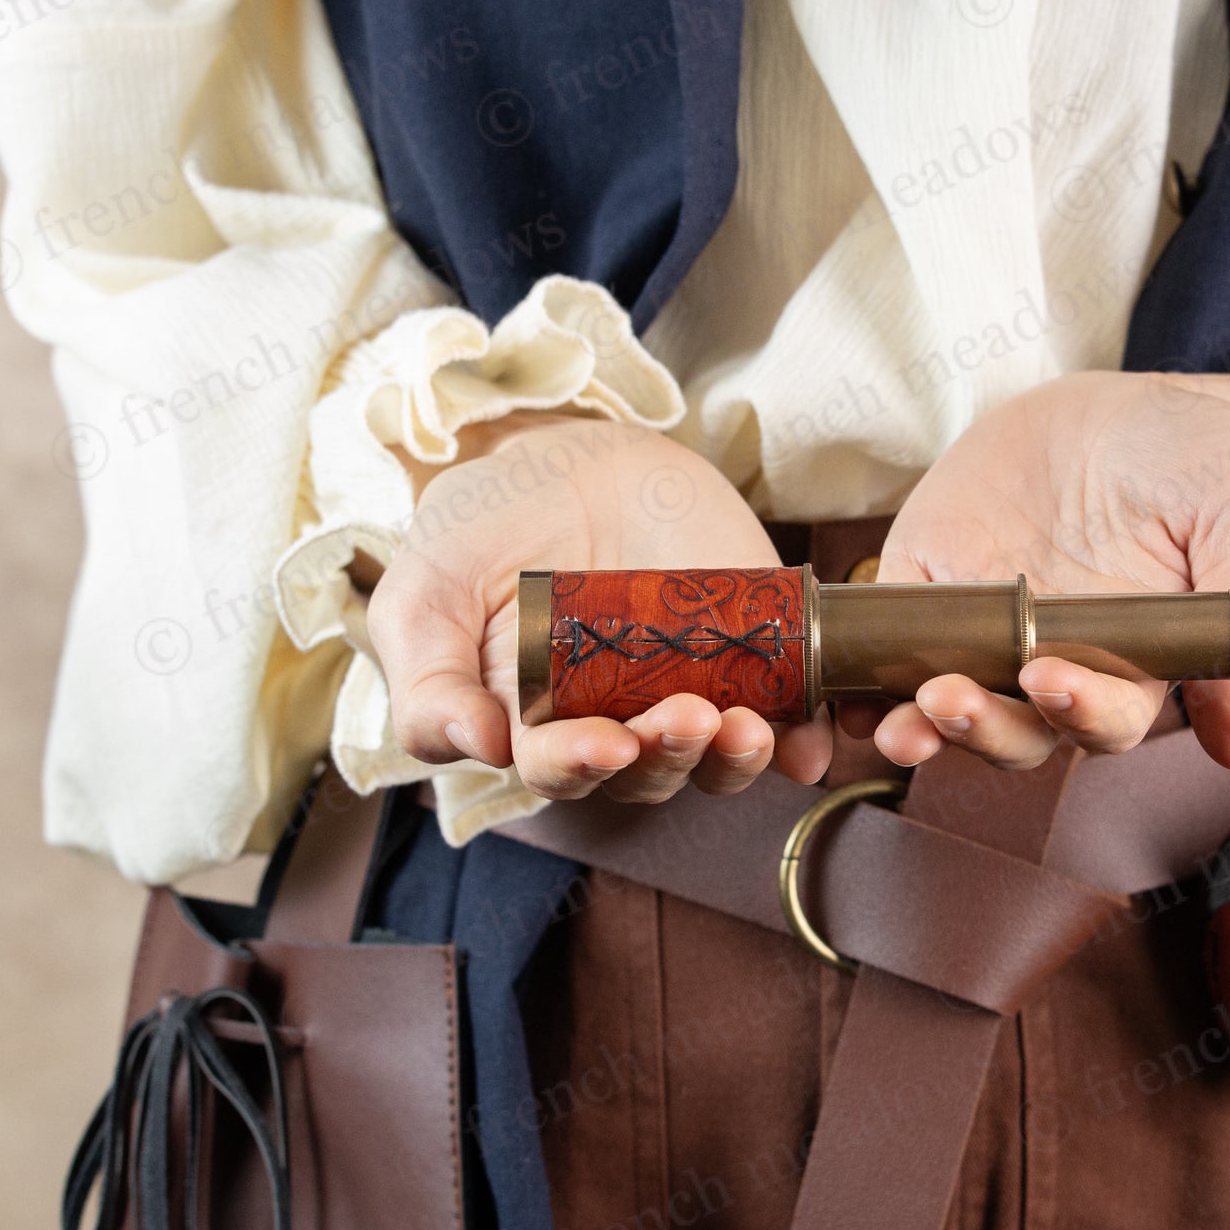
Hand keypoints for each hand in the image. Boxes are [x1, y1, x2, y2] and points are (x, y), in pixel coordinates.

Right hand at [367, 417, 832, 801]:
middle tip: (683, 717)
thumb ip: (427, 679)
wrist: (575, 454)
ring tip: (742, 726)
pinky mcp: (750, 662)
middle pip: (645, 775)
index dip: (581, 766)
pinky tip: (805, 744)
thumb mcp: (424, 591)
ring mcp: (686, 694)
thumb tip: (475, 746)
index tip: (606, 744)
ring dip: (731, 759)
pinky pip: (780, 724)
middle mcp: (614, 725)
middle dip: (665, 755)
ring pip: (713, 762)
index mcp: (534, 726)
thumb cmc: (487, 528)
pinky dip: (797, 746)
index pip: (560, 770)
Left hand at [858, 372, 1229, 772]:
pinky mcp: (931, 581)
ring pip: (946, 701)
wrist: (1141, 404)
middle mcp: (1054, 663)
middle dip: (980, 726)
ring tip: (899, 719)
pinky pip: (891, 638)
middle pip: (1014, 730)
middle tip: (950, 698)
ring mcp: (986, 629)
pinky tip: (845, 692)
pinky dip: (864, 674)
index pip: (1099, 720)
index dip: (1076, 711)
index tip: (1052, 679)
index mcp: (1130, 668)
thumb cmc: (1209, 470)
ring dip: (918, 721)